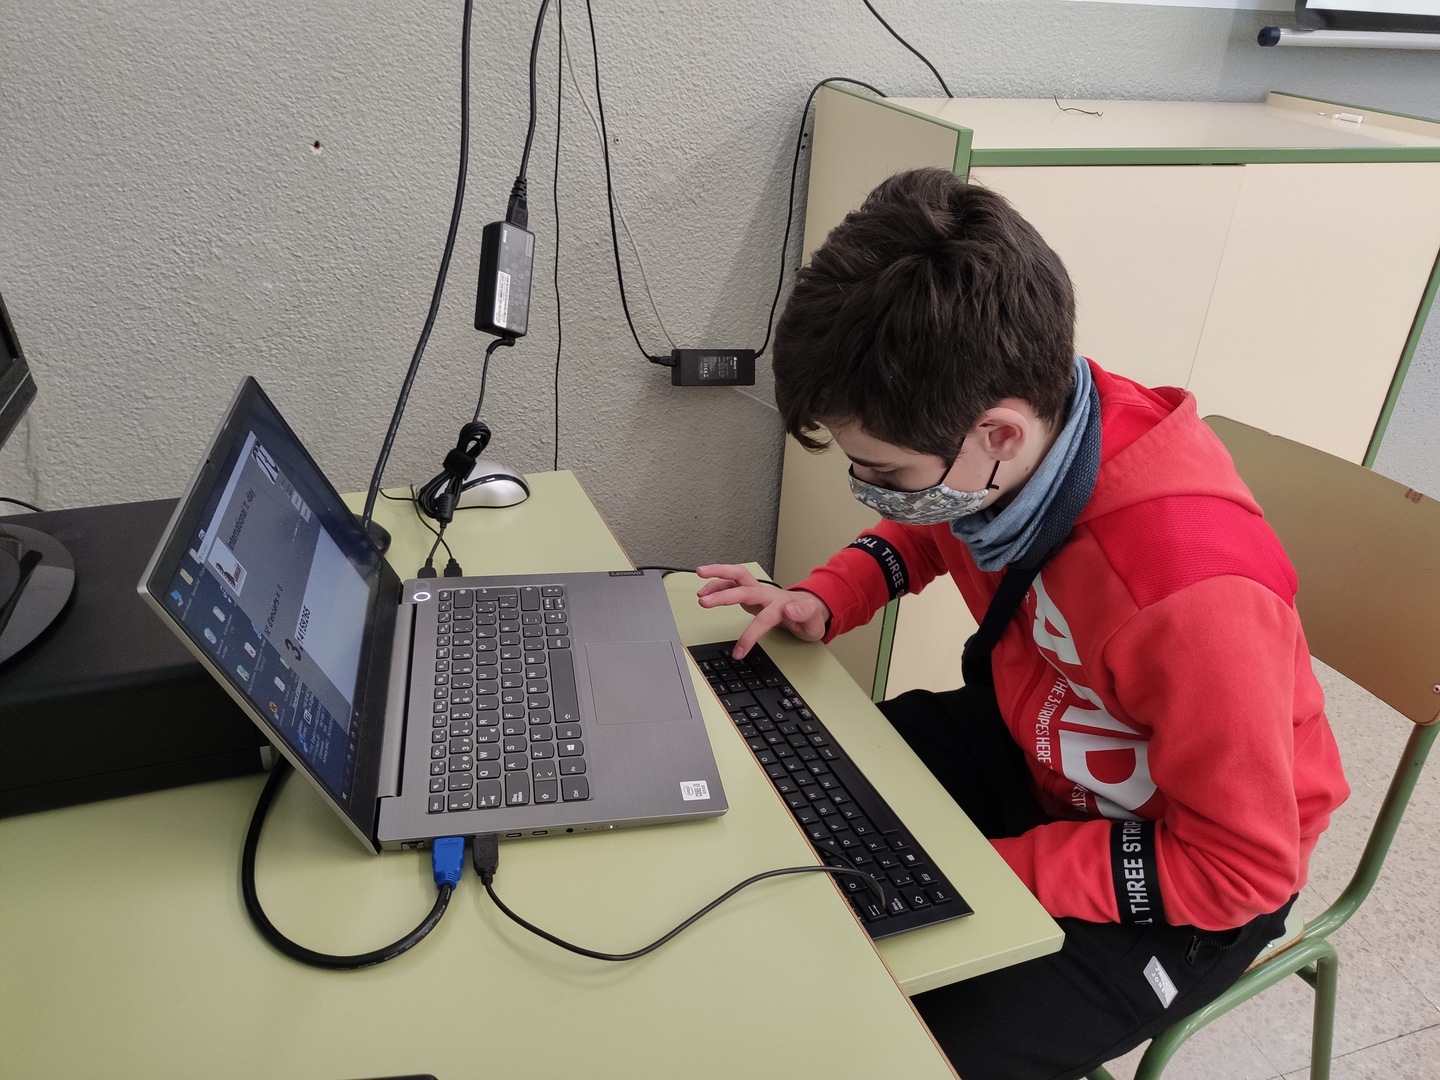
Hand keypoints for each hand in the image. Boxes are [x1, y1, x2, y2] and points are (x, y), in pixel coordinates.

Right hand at [695, 564, 830, 658]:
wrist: (808, 608)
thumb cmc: (809, 616)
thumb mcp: (814, 620)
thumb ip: (804, 613)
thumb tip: (790, 608)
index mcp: (781, 604)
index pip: (764, 618)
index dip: (751, 635)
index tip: (739, 651)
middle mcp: (767, 594)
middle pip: (744, 588)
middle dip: (723, 594)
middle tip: (704, 601)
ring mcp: (758, 590)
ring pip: (736, 576)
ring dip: (717, 577)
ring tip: (699, 590)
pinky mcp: (751, 591)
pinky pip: (732, 582)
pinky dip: (718, 583)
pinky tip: (705, 590)